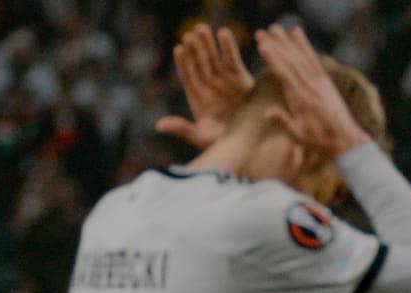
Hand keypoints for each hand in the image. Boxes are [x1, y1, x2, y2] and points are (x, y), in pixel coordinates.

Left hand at [155, 23, 254, 148]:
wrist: (251, 147)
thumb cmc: (226, 147)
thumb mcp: (201, 138)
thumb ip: (183, 129)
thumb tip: (159, 125)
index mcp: (199, 101)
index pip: (189, 78)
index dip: (184, 64)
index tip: (179, 49)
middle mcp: (212, 89)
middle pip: (200, 65)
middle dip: (195, 49)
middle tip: (190, 33)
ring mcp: (226, 84)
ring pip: (214, 60)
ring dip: (208, 44)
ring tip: (201, 28)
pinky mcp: (243, 82)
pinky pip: (234, 62)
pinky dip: (229, 48)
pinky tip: (223, 33)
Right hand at [255, 25, 368, 158]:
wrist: (346, 140)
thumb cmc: (319, 141)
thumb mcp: (298, 137)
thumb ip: (283, 123)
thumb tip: (267, 112)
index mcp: (301, 98)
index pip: (284, 73)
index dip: (272, 58)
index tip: (262, 44)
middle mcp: (311, 86)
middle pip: (291, 61)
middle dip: (276, 45)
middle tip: (261, 31)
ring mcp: (320, 82)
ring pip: (301, 57)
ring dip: (288, 41)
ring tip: (275, 28)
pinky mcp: (325, 81)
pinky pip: (313, 59)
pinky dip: (305, 46)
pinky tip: (297, 34)